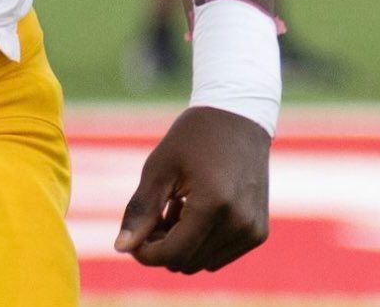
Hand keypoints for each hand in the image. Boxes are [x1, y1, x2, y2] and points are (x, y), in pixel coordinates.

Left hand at [114, 106, 269, 272]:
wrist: (237, 117)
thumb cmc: (193, 137)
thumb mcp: (160, 167)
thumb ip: (141, 210)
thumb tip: (121, 248)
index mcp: (213, 204)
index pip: (173, 254)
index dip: (145, 253)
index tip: (131, 236)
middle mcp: (238, 223)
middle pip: (187, 262)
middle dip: (162, 246)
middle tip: (154, 213)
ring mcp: (252, 231)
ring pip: (203, 263)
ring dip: (182, 246)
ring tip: (175, 208)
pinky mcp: (258, 233)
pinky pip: (220, 255)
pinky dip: (202, 243)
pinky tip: (194, 211)